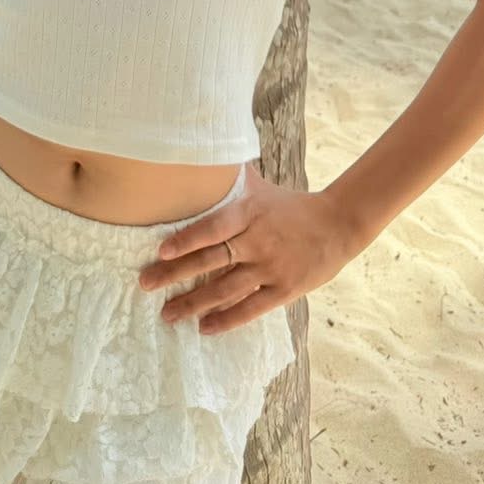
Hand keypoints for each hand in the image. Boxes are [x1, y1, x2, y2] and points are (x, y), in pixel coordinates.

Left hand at [136, 163, 356, 335]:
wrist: (338, 223)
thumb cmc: (292, 205)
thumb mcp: (262, 189)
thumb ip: (233, 180)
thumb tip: (201, 155)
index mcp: (250, 213)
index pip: (213, 227)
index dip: (187, 239)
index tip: (160, 250)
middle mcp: (258, 241)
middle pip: (212, 260)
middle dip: (176, 273)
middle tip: (145, 283)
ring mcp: (271, 268)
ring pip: (226, 289)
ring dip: (194, 303)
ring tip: (167, 314)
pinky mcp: (284, 290)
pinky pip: (251, 308)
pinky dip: (227, 320)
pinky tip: (204, 328)